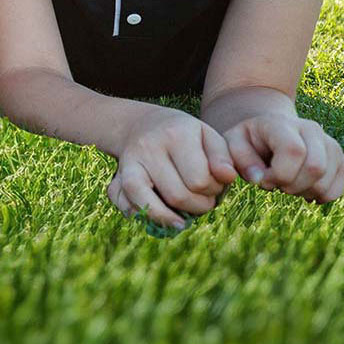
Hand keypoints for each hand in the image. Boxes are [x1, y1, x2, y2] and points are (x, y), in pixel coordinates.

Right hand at [106, 111, 239, 228]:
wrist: (140, 125)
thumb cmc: (183, 135)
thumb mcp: (208, 135)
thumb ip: (223, 157)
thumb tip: (228, 177)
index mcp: (175, 135)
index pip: (199, 180)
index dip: (214, 189)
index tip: (215, 185)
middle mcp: (148, 148)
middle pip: (177, 196)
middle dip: (198, 206)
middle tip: (205, 200)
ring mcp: (128, 164)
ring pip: (147, 203)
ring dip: (172, 218)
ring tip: (185, 217)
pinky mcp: (115, 178)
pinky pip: (124, 205)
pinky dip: (143, 216)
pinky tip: (160, 217)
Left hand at [222, 114, 343, 202]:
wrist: (270, 130)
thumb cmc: (248, 140)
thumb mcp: (233, 144)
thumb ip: (241, 160)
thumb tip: (259, 179)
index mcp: (282, 124)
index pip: (294, 151)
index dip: (279, 174)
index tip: (263, 180)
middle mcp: (312, 129)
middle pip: (315, 167)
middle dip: (291, 186)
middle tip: (275, 184)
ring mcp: (329, 144)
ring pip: (326, 182)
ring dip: (302, 192)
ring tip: (287, 183)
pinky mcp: (339, 160)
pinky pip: (336, 191)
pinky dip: (317, 196)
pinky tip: (301, 187)